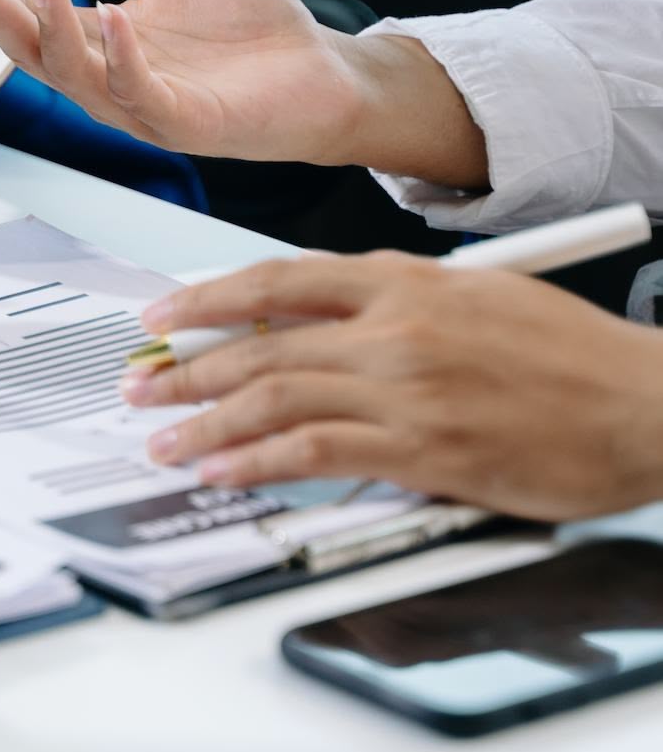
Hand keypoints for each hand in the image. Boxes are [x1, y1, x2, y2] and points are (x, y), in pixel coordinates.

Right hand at [0, 0, 387, 165]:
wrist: (323, 72)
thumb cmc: (248, 29)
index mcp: (98, 42)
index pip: (24, 19)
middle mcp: (108, 79)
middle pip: (31, 52)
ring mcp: (142, 106)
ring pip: (75, 76)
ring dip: (52, 30)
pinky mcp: (184, 124)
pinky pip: (140, 95)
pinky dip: (122, 57)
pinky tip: (115, 16)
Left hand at [124, 254, 662, 520]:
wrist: (651, 406)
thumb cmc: (573, 357)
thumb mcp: (477, 297)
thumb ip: (392, 304)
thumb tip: (313, 323)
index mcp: (406, 283)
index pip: (278, 281)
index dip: (206, 299)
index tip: (160, 317)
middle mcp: (397, 329)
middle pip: (261, 343)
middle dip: (185, 368)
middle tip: (139, 387)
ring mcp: (408, 390)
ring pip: (275, 397)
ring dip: (206, 422)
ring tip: (166, 440)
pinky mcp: (426, 451)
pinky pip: (317, 452)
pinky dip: (258, 462)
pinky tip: (225, 470)